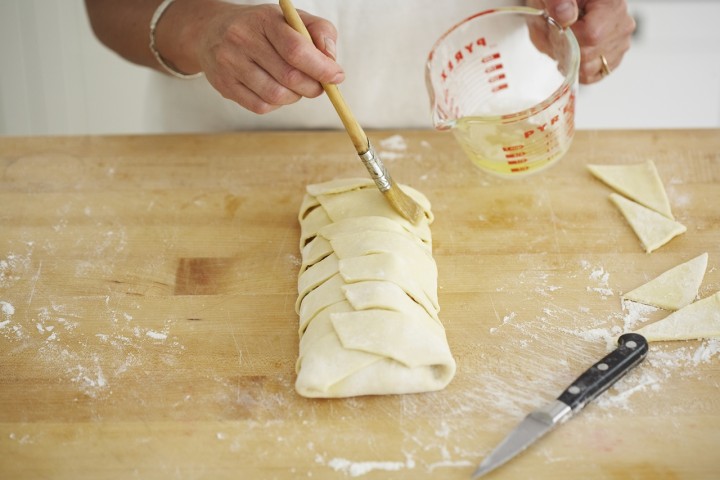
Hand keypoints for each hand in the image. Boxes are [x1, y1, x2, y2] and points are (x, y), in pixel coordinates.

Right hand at [170, 2, 343, 113]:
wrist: (212, 31)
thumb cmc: (262, 28)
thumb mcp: (291, 19)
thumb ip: (319, 32)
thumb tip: (331, 60)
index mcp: (264, 20)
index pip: (296, 49)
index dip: (321, 68)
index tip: (337, 76)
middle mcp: (242, 39)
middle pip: (289, 77)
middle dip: (313, 87)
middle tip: (319, 86)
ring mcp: (230, 63)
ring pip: (276, 95)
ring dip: (295, 97)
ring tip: (295, 86)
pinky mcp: (224, 85)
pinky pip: (261, 106)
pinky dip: (276, 104)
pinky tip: (276, 91)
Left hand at [528, 0, 635, 83]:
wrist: (560, 7)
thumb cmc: (558, 1)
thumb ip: (558, 2)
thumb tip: (566, 17)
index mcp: (610, 3)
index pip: (592, 35)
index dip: (569, 37)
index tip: (559, 28)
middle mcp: (621, 22)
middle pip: (590, 55)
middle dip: (567, 49)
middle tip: (558, 35)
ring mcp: (620, 42)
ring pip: (590, 68)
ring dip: (570, 59)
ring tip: (566, 42)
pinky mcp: (614, 58)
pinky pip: (593, 76)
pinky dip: (577, 69)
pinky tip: (572, 53)